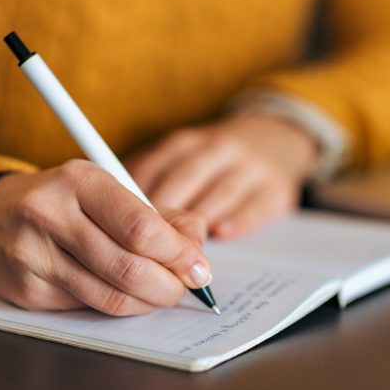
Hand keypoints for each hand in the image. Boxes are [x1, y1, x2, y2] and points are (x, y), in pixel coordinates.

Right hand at [0, 160, 210, 315]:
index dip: (178, 253)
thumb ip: (159, 214)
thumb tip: (196, 242)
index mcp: (80, 181)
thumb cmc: (63, 200)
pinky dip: (120, 305)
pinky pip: (89, 307)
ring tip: (162, 292)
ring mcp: (34, 255)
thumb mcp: (109, 190)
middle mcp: (52, 214)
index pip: (141, 227)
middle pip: (129, 267)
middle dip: (170, 284)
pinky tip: (128, 293)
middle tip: (185, 286)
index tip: (198, 266)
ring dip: (149, 301)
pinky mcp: (27, 289)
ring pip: (111, 296)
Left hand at [126, 115, 317, 238]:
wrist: (274, 139)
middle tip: (147, 246)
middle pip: (185, 180)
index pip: (154, 167)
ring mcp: (250, 167)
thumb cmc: (214, 159)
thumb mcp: (183, 156)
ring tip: (180, 250)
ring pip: (219, 193)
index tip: (120, 225)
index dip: (135, 198)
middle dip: (164, 214)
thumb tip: (112, 210)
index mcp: (186, 143)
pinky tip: (221, 234)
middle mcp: (217, 149)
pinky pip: (256, 205)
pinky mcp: (276, 188)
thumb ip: (151, 177)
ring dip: (198, 222)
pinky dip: (238, 220)